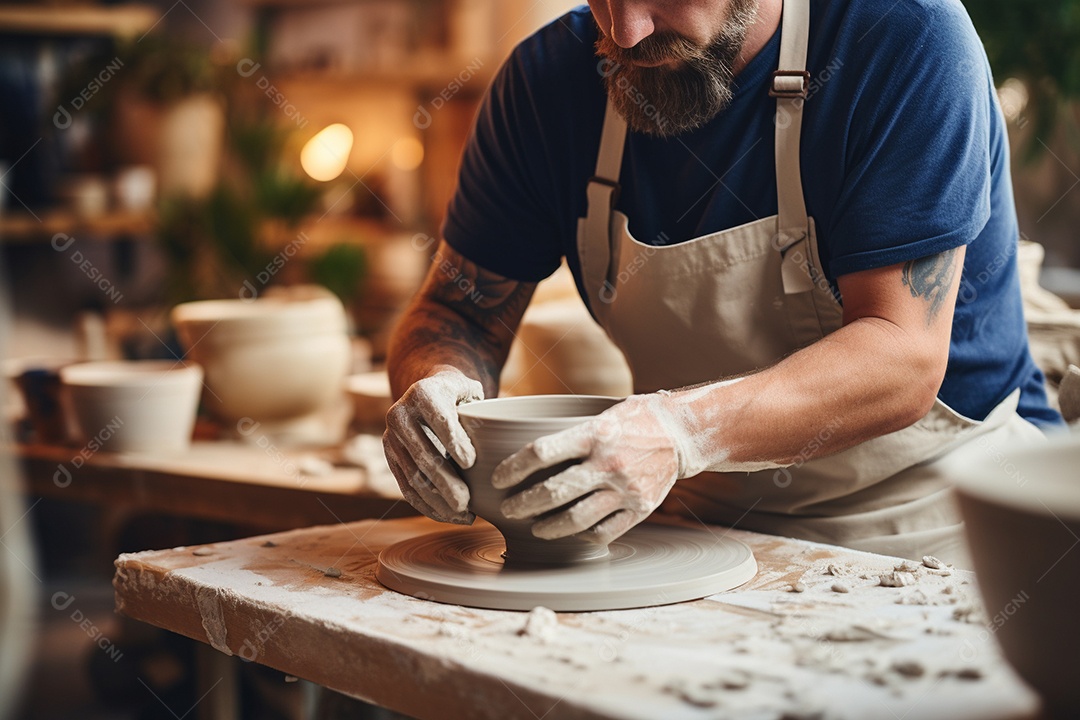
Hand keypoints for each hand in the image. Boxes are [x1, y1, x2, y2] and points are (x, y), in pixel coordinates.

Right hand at [383, 369, 482, 523]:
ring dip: (438, 500)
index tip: (471, 461)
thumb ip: (480, 411)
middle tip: (467, 502)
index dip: (453, 441)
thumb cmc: (461, 396)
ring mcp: (391, 439)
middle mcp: (400, 414)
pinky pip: (407, 488)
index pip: (439, 418)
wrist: (431, 394)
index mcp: (423, 392)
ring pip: (413, 476)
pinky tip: (451, 517)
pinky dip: (429, 506)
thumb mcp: (471, 392)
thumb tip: (491, 441)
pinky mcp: (390, 459)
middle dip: (445, 481)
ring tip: (464, 514)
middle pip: (423, 454)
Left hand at [490, 394, 688, 544]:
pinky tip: (570, 532)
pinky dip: (581, 535)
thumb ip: (569, 432)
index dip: (513, 468)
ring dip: (547, 527)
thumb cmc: (634, 419)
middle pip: (553, 491)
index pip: (542, 452)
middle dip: (522, 504)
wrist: (682, 434)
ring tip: (534, 527)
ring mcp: (626, 489)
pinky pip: (603, 532)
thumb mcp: (600, 413)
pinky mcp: (640, 509)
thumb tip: (522, 447)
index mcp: (594, 433)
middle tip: (508, 509)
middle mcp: (608, 463)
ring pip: (576, 519)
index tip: (498, 478)